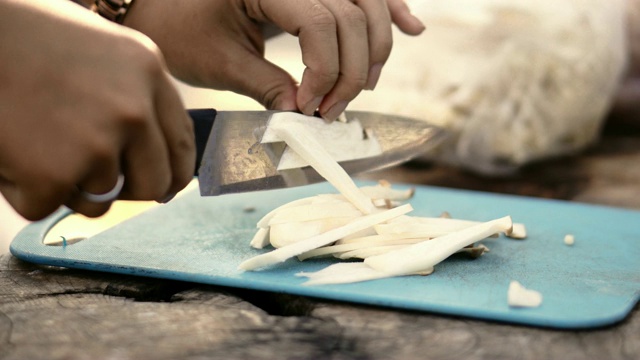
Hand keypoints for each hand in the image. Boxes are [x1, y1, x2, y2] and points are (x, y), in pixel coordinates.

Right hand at [0, 0, 194, 219]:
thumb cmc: (23, 34)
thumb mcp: (100, 48)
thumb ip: (133, 92)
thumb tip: (149, 147)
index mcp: (147, 72)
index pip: (182, 142)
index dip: (175, 172)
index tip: (166, 186)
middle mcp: (133, 111)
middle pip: (154, 183)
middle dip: (129, 191)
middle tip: (95, 179)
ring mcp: (97, 144)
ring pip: (99, 200)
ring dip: (68, 187)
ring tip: (34, 142)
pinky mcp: (54, 174)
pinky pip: (46, 207)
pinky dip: (23, 190)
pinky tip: (9, 149)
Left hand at [124, 0, 424, 119]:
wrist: (152, 0)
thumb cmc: (176, 25)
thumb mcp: (218, 63)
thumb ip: (268, 88)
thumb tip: (305, 118)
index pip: (322, 23)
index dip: (325, 72)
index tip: (311, 109)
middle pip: (352, 15)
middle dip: (351, 70)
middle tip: (332, 111)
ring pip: (366, 4)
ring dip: (374, 47)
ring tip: (365, 85)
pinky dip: (389, 10)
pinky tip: (412, 26)